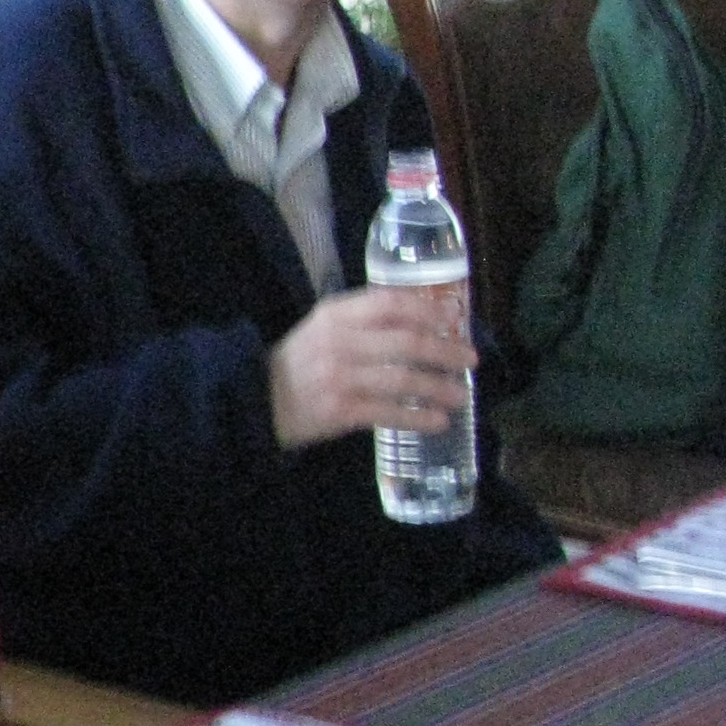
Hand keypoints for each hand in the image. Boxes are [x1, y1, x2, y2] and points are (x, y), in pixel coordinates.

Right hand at [268, 284, 473, 450]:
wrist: (256, 401)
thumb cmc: (299, 362)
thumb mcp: (323, 329)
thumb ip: (363, 320)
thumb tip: (423, 321)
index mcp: (335, 316)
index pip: (390, 304)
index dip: (428, 311)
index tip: (454, 320)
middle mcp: (339, 343)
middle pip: (406, 342)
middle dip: (446, 352)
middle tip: (470, 360)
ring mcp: (339, 378)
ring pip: (403, 380)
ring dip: (439, 388)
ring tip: (460, 396)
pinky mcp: (339, 411)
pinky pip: (389, 413)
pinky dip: (418, 418)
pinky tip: (438, 421)